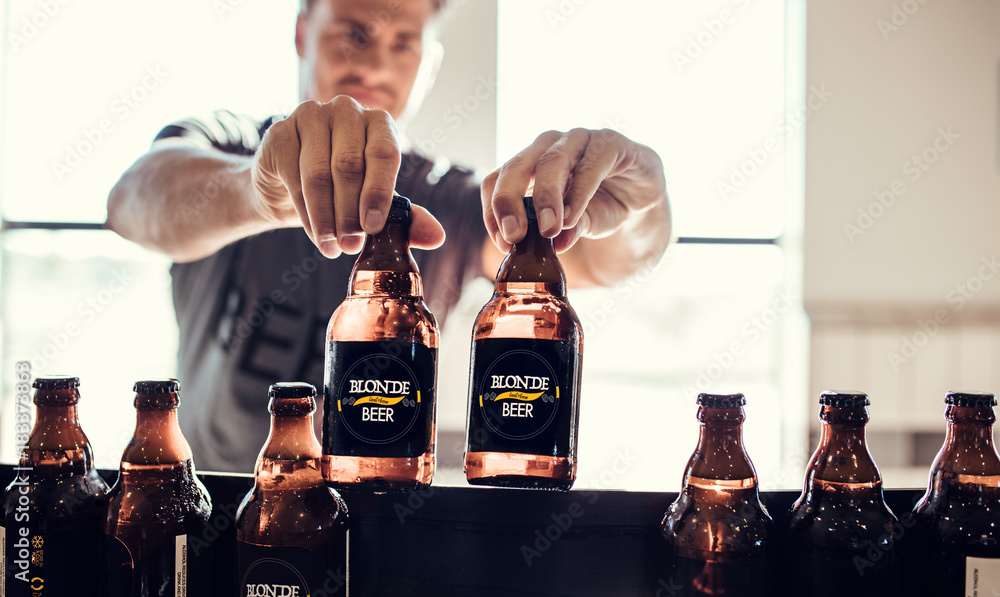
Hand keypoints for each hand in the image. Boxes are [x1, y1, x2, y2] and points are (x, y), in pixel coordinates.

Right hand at [251, 96, 444, 257]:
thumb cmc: (343, 192)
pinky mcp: (279, 133)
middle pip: (349, 165)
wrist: (290, 188)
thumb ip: (406, 217)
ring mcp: (309, 115)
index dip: (379, 193)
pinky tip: (315, 233)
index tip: (373, 229)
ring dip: (326, 217)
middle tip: (351, 246)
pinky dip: (305, 212)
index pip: (384, 153)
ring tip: (333, 247)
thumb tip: (437, 237)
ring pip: (319, 174)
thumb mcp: (376, 204)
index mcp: (378, 121)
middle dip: (350, 212)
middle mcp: (345, 109)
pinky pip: (293, 177)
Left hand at [482, 128, 666, 252]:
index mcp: (529, 164)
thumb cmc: (600, 206)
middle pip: (517, 166)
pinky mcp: (611, 143)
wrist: (642, 196)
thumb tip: (551, 245)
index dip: (493, 210)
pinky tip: (574, 216)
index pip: (497, 180)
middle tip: (514, 235)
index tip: (503, 242)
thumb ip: (561, 231)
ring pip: (551, 161)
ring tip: (547, 230)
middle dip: (509, 201)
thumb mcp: (576, 226)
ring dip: (546, 198)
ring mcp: (579, 140)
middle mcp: (550, 146)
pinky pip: (590, 164)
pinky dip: (579, 193)